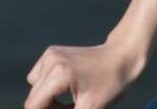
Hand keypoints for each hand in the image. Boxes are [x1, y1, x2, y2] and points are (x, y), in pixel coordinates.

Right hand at [24, 40, 144, 108]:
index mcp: (58, 74)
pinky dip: (49, 89)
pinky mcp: (52, 53)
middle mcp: (50, 61)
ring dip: (47, 101)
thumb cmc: (111, 84)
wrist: (123, 55)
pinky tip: (67, 89)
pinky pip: (39, 78)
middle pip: (33, 99)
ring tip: (71, 102)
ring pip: (35, 90)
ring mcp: (50, 54)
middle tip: (73, 108)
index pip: (33, 106)